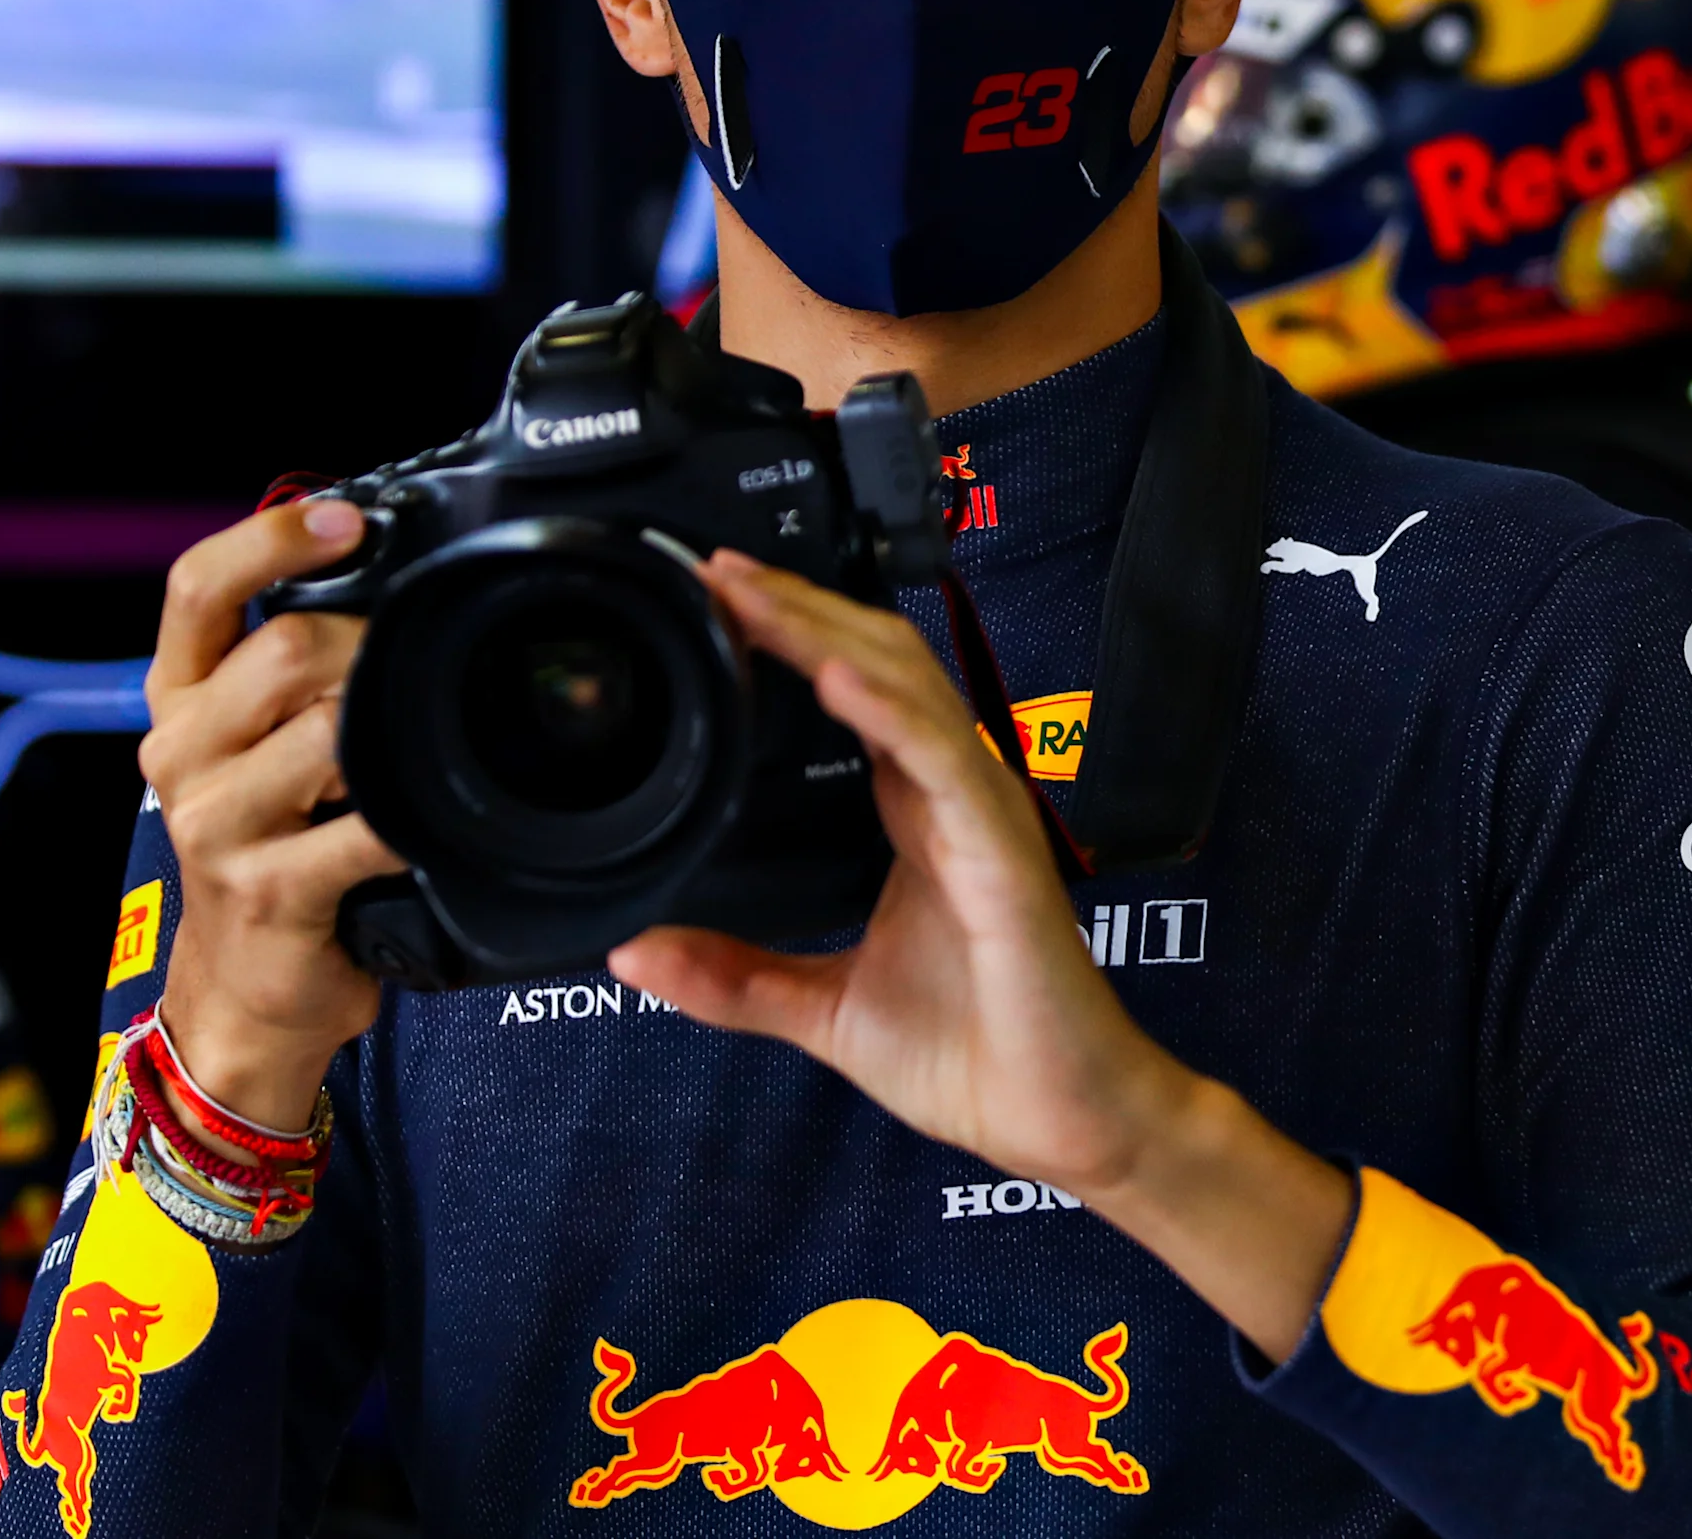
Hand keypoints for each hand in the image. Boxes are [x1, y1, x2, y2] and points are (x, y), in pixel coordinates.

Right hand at [140, 501, 410, 1135]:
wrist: (248, 991)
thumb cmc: (276, 851)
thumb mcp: (259, 750)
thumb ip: (295, 675)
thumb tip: (388, 582)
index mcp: (178, 702)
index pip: (196, 589)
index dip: (270, 539)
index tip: (346, 517)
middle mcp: (180, 754)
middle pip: (283, 651)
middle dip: (372, 645)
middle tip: (422, 666)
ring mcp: (216, 826)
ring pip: (328, 732)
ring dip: (394, 729)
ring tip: (426, 744)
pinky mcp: (267, 890)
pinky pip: (365, 828)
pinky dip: (416, 817)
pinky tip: (437, 818)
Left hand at [614, 554, 1349, 1361]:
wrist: (1059, 1120)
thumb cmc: (972, 1056)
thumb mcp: (822, 1010)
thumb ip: (733, 978)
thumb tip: (632, 954)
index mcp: (916, 817)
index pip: (854, 696)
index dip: (793, 639)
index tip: (718, 601)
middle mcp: (952, 798)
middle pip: (878, 665)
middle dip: (801, 609)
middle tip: (719, 569)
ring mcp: (982, 817)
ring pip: (907, 688)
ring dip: (828, 634)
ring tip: (755, 597)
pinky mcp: (1002, 855)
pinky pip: (942, 760)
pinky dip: (887, 712)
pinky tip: (833, 677)